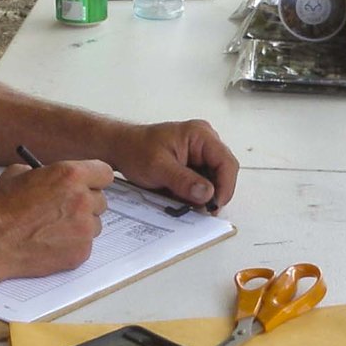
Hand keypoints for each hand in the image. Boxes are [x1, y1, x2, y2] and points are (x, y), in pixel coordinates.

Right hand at [0, 161, 111, 275]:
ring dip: (80, 225)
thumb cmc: (1, 210)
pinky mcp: (81, 251)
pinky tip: (51, 242)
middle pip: (101, 199)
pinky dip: (73, 244)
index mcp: (69, 175)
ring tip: (53, 228)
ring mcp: (84, 228)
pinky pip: (86, 244)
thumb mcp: (18, 174)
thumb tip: (53, 176)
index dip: (95, 178)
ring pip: (95, 224)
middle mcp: (82, 200)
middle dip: (86, 203)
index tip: (90, 183)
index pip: (104, 172)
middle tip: (66, 208)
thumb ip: (44, 172)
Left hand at [112, 118, 239, 211]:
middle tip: (202, 210)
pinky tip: (182, 197)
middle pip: (223, 172)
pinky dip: (195, 192)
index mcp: (200, 135)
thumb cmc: (135, 149)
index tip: (215, 205)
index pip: (226, 162)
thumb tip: (207, 193)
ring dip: (203, 194)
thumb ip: (184, 180)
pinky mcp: (194, 163)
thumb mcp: (158, 167)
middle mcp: (204, 141)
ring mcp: (200, 152)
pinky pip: (203, 181)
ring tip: (187, 202)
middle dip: (214, 192)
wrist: (120, 148)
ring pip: (214, 179)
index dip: (225, 186)